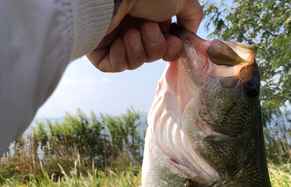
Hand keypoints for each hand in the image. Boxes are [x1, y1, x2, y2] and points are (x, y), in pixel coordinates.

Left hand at [87, 0, 202, 71]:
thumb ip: (192, 15)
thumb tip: (188, 34)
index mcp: (149, 16)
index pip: (165, 44)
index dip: (172, 49)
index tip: (174, 42)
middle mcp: (132, 26)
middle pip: (152, 55)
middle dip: (155, 47)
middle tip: (149, 29)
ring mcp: (114, 38)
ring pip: (135, 62)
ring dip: (139, 50)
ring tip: (132, 33)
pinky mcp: (98, 49)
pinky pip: (116, 66)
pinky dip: (122, 58)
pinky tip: (121, 41)